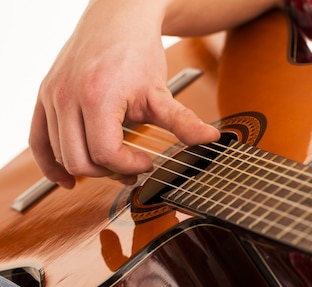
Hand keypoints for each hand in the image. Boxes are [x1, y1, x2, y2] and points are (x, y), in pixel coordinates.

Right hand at [28, 0, 219, 188]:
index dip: (129, 166)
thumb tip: (212, 139)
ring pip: (60, 156)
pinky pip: (37, 141)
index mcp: (96, 97)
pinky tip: (68, 179)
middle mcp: (67, 97)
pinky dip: (51, 164)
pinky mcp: (44, 96)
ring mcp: (51, 97)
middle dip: (109, 171)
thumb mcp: (161, 91)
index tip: (148, 162)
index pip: (105, 154)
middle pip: (80, 161)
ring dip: (88, 169)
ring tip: (113, 163)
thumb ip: (183, 121)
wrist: (116, 20)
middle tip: (132, 167)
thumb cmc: (137, 53)